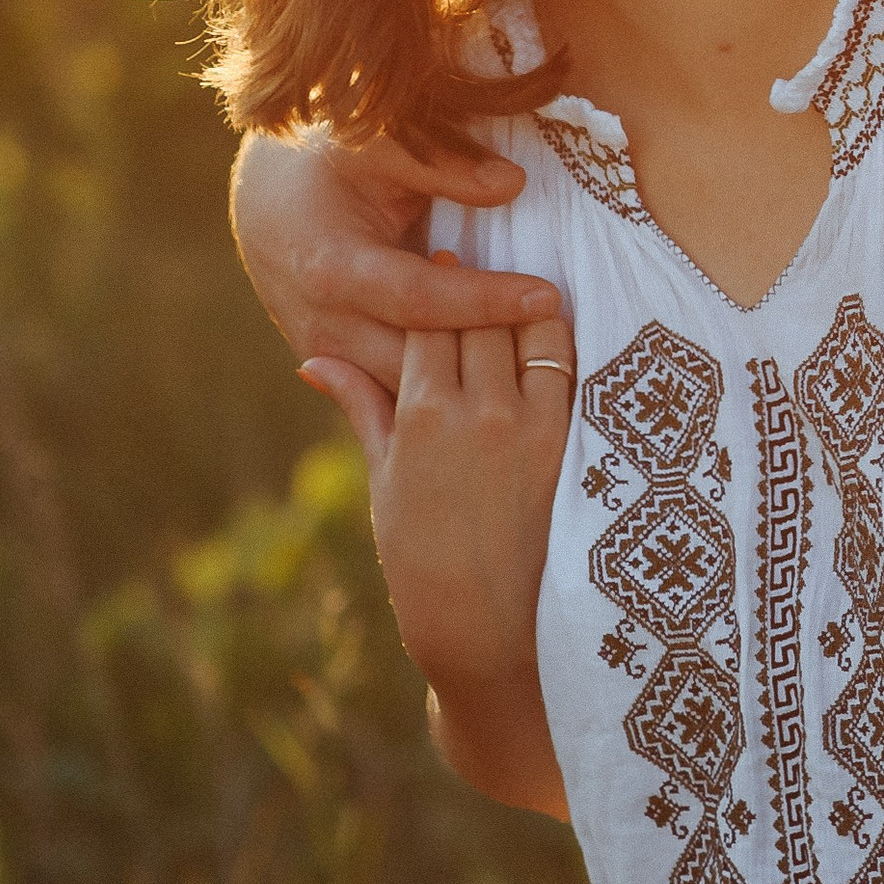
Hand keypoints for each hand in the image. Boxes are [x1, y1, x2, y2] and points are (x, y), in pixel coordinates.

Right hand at [234, 124, 561, 393]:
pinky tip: (498, 386)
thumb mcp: (378, 146)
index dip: (487, 301)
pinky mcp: (338, 369)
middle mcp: (325, 325)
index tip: (548, 296)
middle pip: (418, 363)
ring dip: (468, 385)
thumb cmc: (328, 165)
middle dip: (487, 360)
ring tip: (537, 365)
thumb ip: (440, 162)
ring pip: (406, 392)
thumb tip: (510, 185)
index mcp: (333, 269)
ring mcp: (328, 356)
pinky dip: (444, 392)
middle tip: (555, 343)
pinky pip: (395, 393)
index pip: (423, 301)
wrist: (267, 202)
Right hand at [303, 275, 575, 695]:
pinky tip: (551, 331)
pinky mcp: (571, 439)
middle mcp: (478, 409)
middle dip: (477, 284)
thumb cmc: (422, 560)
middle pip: (481, 314)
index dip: (432, 284)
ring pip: (532, 328)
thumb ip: (361, 408)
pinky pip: (569, 364)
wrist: (488, 627)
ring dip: (523, 305)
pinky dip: (558, 341)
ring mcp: (531, 423)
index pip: (429, 319)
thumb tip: (312, 361)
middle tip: (480, 259)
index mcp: (422, 415)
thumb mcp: (384, 481)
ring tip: (516, 291)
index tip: (436, 256)